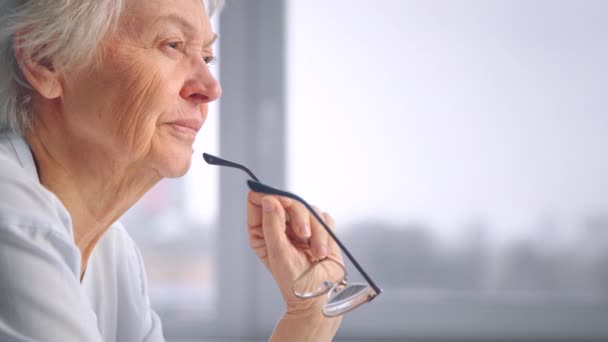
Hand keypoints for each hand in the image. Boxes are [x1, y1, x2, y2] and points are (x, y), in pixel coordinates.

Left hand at [246, 191, 343, 314]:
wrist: (319, 295)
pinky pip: (325, 218)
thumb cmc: (294, 281)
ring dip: (316, 232)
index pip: (258, 200)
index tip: (280, 203)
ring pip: (309, 208)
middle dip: (299, 216)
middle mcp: (280, 225)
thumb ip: (272, 224)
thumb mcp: (278, 252)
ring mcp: (300, 226)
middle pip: (287, 199)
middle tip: (303, 234)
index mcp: (261, 230)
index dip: (269, 195)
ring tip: (317, 254)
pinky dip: (326, 235)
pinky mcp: (320, 229)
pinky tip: (322, 252)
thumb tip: (268, 199)